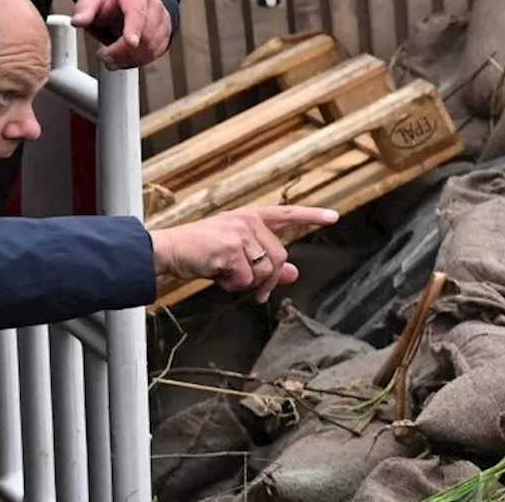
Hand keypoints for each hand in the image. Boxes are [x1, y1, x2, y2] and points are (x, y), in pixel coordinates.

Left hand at [72, 0, 171, 68]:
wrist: (129, 0)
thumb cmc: (111, 0)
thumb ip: (85, 9)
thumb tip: (78, 21)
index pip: (137, 13)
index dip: (135, 29)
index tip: (130, 42)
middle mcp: (153, 8)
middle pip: (146, 36)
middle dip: (123, 51)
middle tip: (104, 56)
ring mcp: (162, 23)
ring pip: (152, 48)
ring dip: (130, 59)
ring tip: (111, 58)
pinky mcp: (164, 36)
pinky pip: (154, 55)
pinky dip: (137, 61)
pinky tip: (124, 58)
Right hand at [150, 205, 339, 303]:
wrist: (170, 250)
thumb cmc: (202, 252)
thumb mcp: (237, 255)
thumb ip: (267, 262)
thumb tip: (294, 274)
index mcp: (251, 218)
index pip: (287, 214)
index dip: (312, 216)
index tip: (334, 217)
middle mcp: (249, 221)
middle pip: (280, 258)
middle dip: (267, 280)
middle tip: (251, 289)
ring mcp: (240, 232)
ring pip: (265, 271)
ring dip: (247, 283)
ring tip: (226, 275)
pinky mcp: (231, 247)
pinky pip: (246, 279)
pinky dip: (233, 285)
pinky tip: (217, 274)